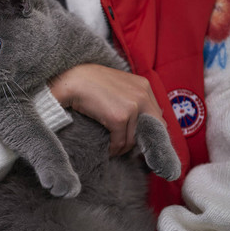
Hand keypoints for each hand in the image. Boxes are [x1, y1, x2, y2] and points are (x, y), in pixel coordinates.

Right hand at [49, 64, 165, 155]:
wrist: (72, 81)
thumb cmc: (89, 81)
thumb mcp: (117, 85)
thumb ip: (130, 97)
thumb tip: (137, 120)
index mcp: (143, 85)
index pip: (157, 114)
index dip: (148, 129)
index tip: (139, 137)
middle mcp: (142, 95)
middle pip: (153, 127)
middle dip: (142, 140)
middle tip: (129, 147)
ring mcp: (132, 106)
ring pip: (134, 138)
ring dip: (124, 147)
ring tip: (115, 148)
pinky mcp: (119, 118)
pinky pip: (120, 142)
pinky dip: (114, 149)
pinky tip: (108, 149)